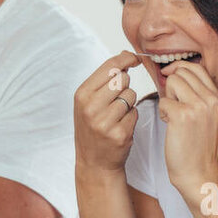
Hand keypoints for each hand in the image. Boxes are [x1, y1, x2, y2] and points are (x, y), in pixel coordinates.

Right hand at [74, 50, 141, 174]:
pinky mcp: (119, 134)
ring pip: (131, 95)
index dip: (125, 59)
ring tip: (116, 115)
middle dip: (124, 86)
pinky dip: (131, 117)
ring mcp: (105, 122)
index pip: (109, 67)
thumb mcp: (89, 101)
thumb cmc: (93, 126)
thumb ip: (105, 78)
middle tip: (115, 100)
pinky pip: (135, 112)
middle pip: (122, 79)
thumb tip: (127, 55)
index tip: (134, 59)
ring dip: (129, 103)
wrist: (94, 162)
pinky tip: (121, 126)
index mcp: (82, 94)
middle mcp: (90, 107)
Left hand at [157, 58, 217, 201]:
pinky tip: (170, 126)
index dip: (179, 68)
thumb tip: (175, 72)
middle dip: (172, 87)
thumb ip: (198, 95)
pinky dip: (162, 113)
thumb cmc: (197, 146)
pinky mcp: (183, 116)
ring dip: (167, 98)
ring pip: (172, 82)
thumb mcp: (207, 116)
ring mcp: (199, 107)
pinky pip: (163, 101)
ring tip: (173, 116)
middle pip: (182, 72)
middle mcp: (212, 100)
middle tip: (175, 107)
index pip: (197, 68)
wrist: (198, 174)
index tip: (168, 75)